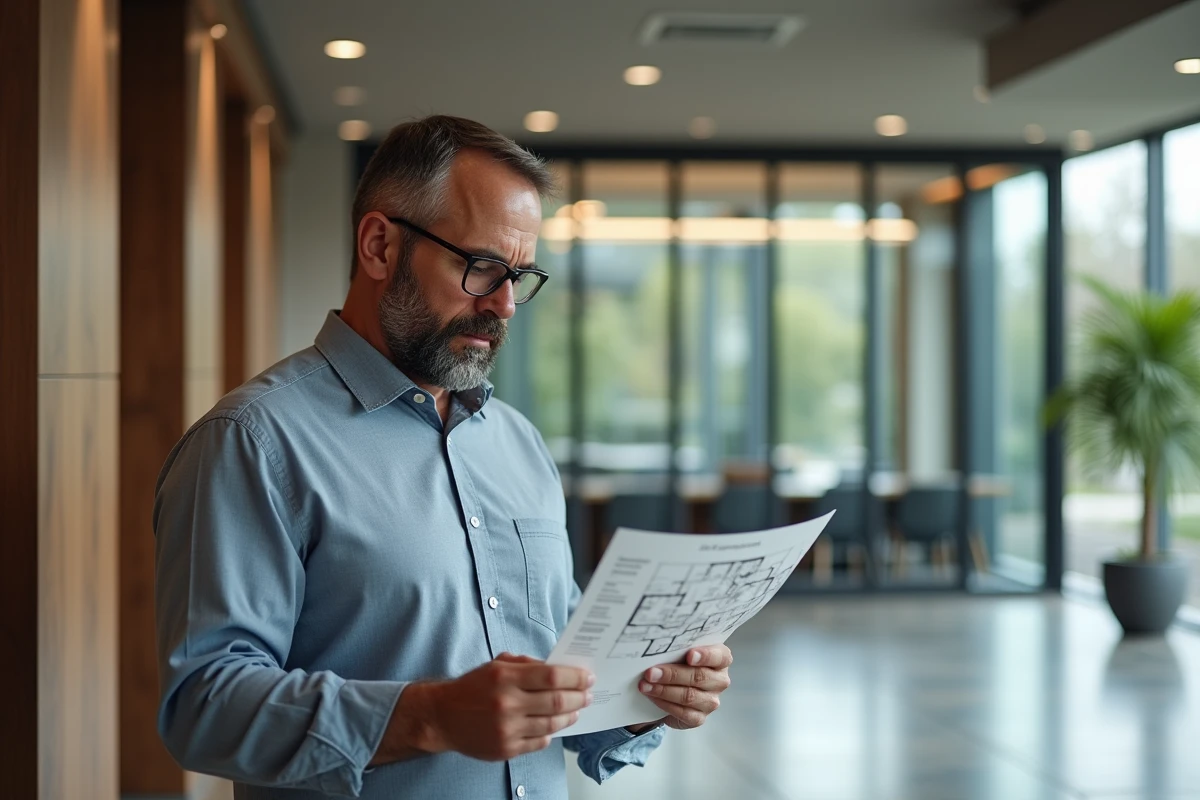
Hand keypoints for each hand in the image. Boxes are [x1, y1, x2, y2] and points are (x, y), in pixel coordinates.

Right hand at [372, 653, 593, 763]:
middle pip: (556, 701)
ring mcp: (506, 729)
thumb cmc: (472, 687)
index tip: (587, 677)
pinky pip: (539, 742)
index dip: (574, 677)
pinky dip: (550, 733)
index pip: (551, 676)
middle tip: (588, 694)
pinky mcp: (505, 749)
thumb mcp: (497, 665)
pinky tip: (554, 725)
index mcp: (505, 677)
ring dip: (569, 716)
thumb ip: (527, 665)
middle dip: (579, 697)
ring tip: (576, 710)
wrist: (442, 716)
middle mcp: (506, 703)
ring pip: (551, 724)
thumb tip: (559, 669)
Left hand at [635, 645, 731, 730]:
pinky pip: (683, 713)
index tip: (689, 655)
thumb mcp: (681, 651)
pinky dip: (664, 704)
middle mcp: (720, 681)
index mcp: (721, 660)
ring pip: (689, 696)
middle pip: (699, 677)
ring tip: (645, 685)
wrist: (673, 686)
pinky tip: (652, 697)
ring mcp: (711, 701)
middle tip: (651, 673)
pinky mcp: (700, 717)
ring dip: (664, 691)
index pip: (720, 656)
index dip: (705, 655)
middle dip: (672, 674)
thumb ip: (678, 648)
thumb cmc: (680, 663)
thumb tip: (656, 648)